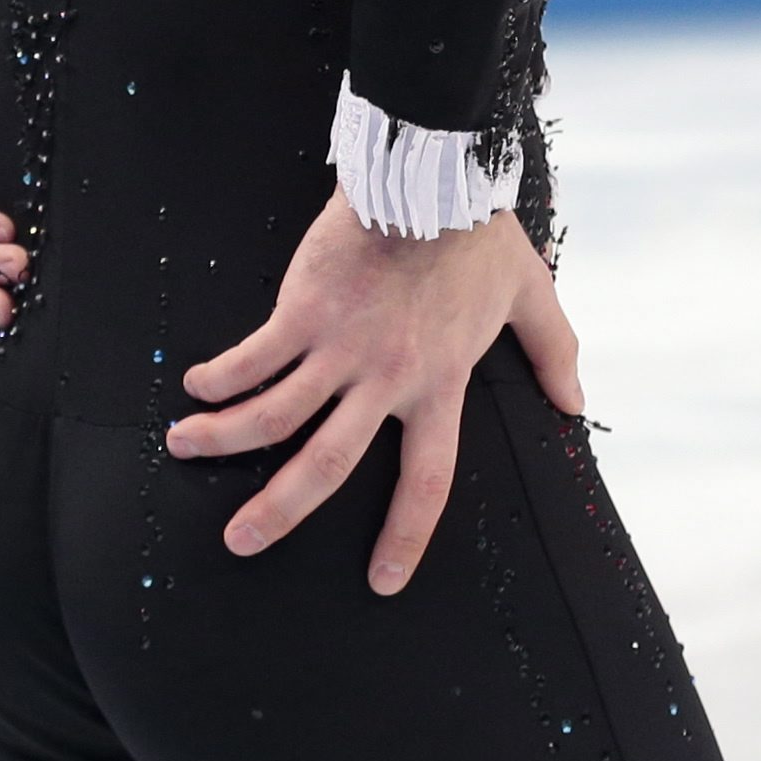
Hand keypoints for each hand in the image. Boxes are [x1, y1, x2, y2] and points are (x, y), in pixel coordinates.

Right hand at [166, 195, 581, 595]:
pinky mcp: (303, 310)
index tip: (384, 579)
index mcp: (439, 383)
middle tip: (239, 542)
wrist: (432, 181)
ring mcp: (338, 347)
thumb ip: (555, 351)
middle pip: (326, 465)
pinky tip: (195, 388)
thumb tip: (576, 402)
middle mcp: (385, 379)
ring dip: (224, 439)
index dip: (407, 534)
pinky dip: (220, 377)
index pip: (427, 478)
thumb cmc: (479, 237)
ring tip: (184, 448)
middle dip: (279, 511)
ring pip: (273, 414)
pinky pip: (253, 357)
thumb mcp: (530, 295)